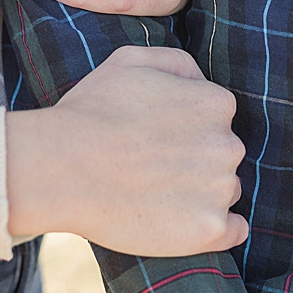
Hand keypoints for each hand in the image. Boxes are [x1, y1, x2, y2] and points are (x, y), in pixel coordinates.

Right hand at [5, 46, 247, 253]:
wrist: (59, 168)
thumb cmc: (89, 112)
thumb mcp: (131, 61)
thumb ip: (178, 64)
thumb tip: (202, 82)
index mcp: (217, 104)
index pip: (217, 120)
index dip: (185, 131)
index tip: (157, 140)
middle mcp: (228, 145)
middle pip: (223, 157)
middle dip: (196, 162)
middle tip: (151, 169)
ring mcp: (220, 189)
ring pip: (225, 192)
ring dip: (201, 195)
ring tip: (154, 196)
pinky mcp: (209, 229)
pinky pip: (234, 231)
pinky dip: (217, 230)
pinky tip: (187, 225)